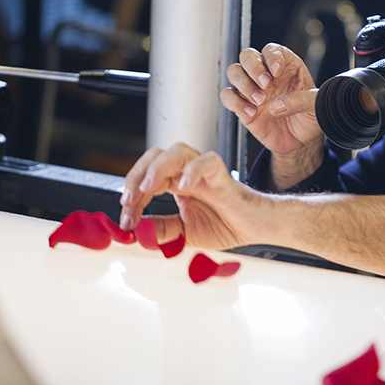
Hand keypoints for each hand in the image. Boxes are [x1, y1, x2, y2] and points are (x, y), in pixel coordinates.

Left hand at [119, 143, 269, 248]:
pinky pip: (208, 161)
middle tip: (128, 201)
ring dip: (156, 168)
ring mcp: (204, 173)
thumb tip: (137, 233)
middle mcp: (188, 174)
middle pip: (155, 155)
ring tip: (147, 189)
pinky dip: (193, 170)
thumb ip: (162, 231)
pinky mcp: (223, 176)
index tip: (126, 221)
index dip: (130, 195)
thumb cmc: (228, 224)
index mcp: (176, 184)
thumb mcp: (185, 234)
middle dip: (136, 175)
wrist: (258, 227)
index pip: (144, 178)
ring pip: (177, 150)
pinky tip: (183, 187)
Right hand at [221, 43, 322, 156]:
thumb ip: (301, 101)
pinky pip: (227, 96)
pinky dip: (235, 102)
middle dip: (254, 67)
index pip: (273, 50)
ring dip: (244, 84)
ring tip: (260, 100)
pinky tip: (251, 112)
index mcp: (287, 68)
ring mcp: (253, 90)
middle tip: (265, 84)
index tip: (277, 71)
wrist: (301, 142)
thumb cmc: (310, 119)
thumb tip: (276, 104)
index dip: (272, 56)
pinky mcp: (242, 107)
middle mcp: (267, 75)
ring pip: (234, 72)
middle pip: (248, 55)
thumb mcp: (316, 108)